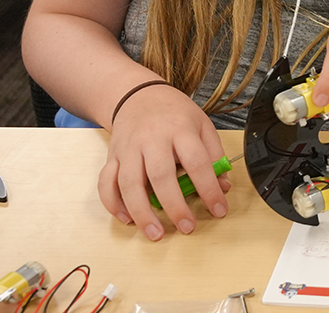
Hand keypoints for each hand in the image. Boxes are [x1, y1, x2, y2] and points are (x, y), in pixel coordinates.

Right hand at [99, 84, 228, 240]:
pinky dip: (113, 204)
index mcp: (180, 129)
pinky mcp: (112, 157)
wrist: (139, 95)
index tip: (219, 209)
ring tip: (155, 233)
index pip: (198, 162)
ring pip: (129, 183)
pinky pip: (106, 183)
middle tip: (187, 227)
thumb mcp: (202, 125)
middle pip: (160, 175)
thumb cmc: (175, 113)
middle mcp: (152, 139)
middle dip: (174, 206)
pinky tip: (127, 219)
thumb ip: (214, 154)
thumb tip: (223, 186)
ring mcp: (129, 148)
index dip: (209, 188)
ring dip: (141, 212)